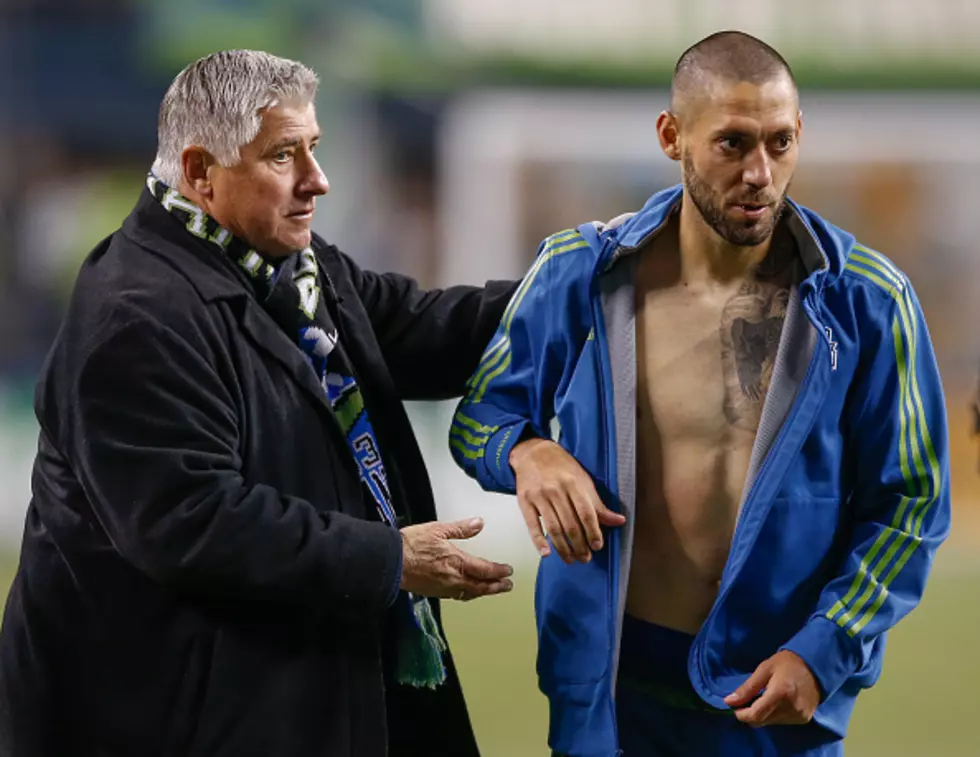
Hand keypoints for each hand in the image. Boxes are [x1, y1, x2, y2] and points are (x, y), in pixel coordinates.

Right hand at [399, 517, 512, 600]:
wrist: (392, 562)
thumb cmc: (412, 544)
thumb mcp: (438, 529)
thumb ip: (461, 528)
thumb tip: (479, 523)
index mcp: (457, 561)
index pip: (485, 569)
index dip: (499, 571)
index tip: (508, 571)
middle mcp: (454, 578)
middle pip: (481, 586)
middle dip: (496, 586)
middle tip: (507, 586)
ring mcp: (444, 587)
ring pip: (470, 593)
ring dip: (483, 592)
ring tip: (491, 590)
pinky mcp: (435, 592)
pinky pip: (457, 595)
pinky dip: (468, 594)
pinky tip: (468, 591)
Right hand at [509, 438, 625, 563]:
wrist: (534, 452)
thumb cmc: (561, 467)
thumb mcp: (583, 481)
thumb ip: (598, 504)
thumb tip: (619, 521)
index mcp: (573, 483)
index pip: (586, 513)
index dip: (593, 532)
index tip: (597, 546)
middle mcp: (555, 490)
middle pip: (570, 524)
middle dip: (580, 545)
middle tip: (585, 558)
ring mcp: (539, 496)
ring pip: (553, 528)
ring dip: (563, 548)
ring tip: (571, 559)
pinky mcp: (524, 501)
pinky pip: (532, 525)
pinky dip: (538, 541)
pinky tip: (546, 553)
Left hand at [724, 650, 821, 726]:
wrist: (816, 666)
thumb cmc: (787, 663)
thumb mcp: (764, 669)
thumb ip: (747, 688)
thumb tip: (729, 701)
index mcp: (780, 693)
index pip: (756, 715)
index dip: (741, 714)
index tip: (733, 707)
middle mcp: (791, 708)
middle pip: (762, 721)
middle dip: (749, 714)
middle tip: (744, 701)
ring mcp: (799, 716)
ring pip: (770, 723)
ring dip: (761, 715)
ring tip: (761, 699)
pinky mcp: (804, 719)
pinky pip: (781, 722)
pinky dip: (773, 715)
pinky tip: (774, 703)